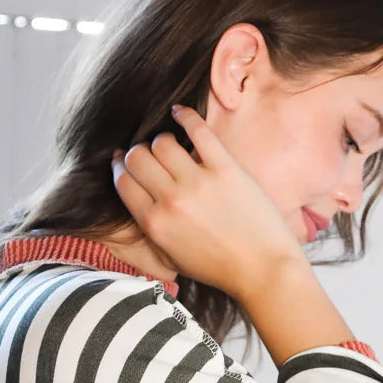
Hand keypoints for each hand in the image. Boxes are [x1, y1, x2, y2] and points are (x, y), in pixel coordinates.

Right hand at [111, 105, 304, 301]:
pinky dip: (185, 116)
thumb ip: (150, 230)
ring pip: (162, 142)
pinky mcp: (225, 169)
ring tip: (170, 145)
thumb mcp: (171, 259)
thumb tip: (138, 199)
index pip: (123, 181)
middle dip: (137, 152)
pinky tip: (180, 113)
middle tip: (147, 154)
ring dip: (162, 140)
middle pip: (137, 157)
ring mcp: (198, 182)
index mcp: (155, 224)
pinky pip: (198, 131)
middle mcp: (171, 200)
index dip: (120, 167)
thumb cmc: (218, 268)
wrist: (262, 270)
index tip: (124, 161)